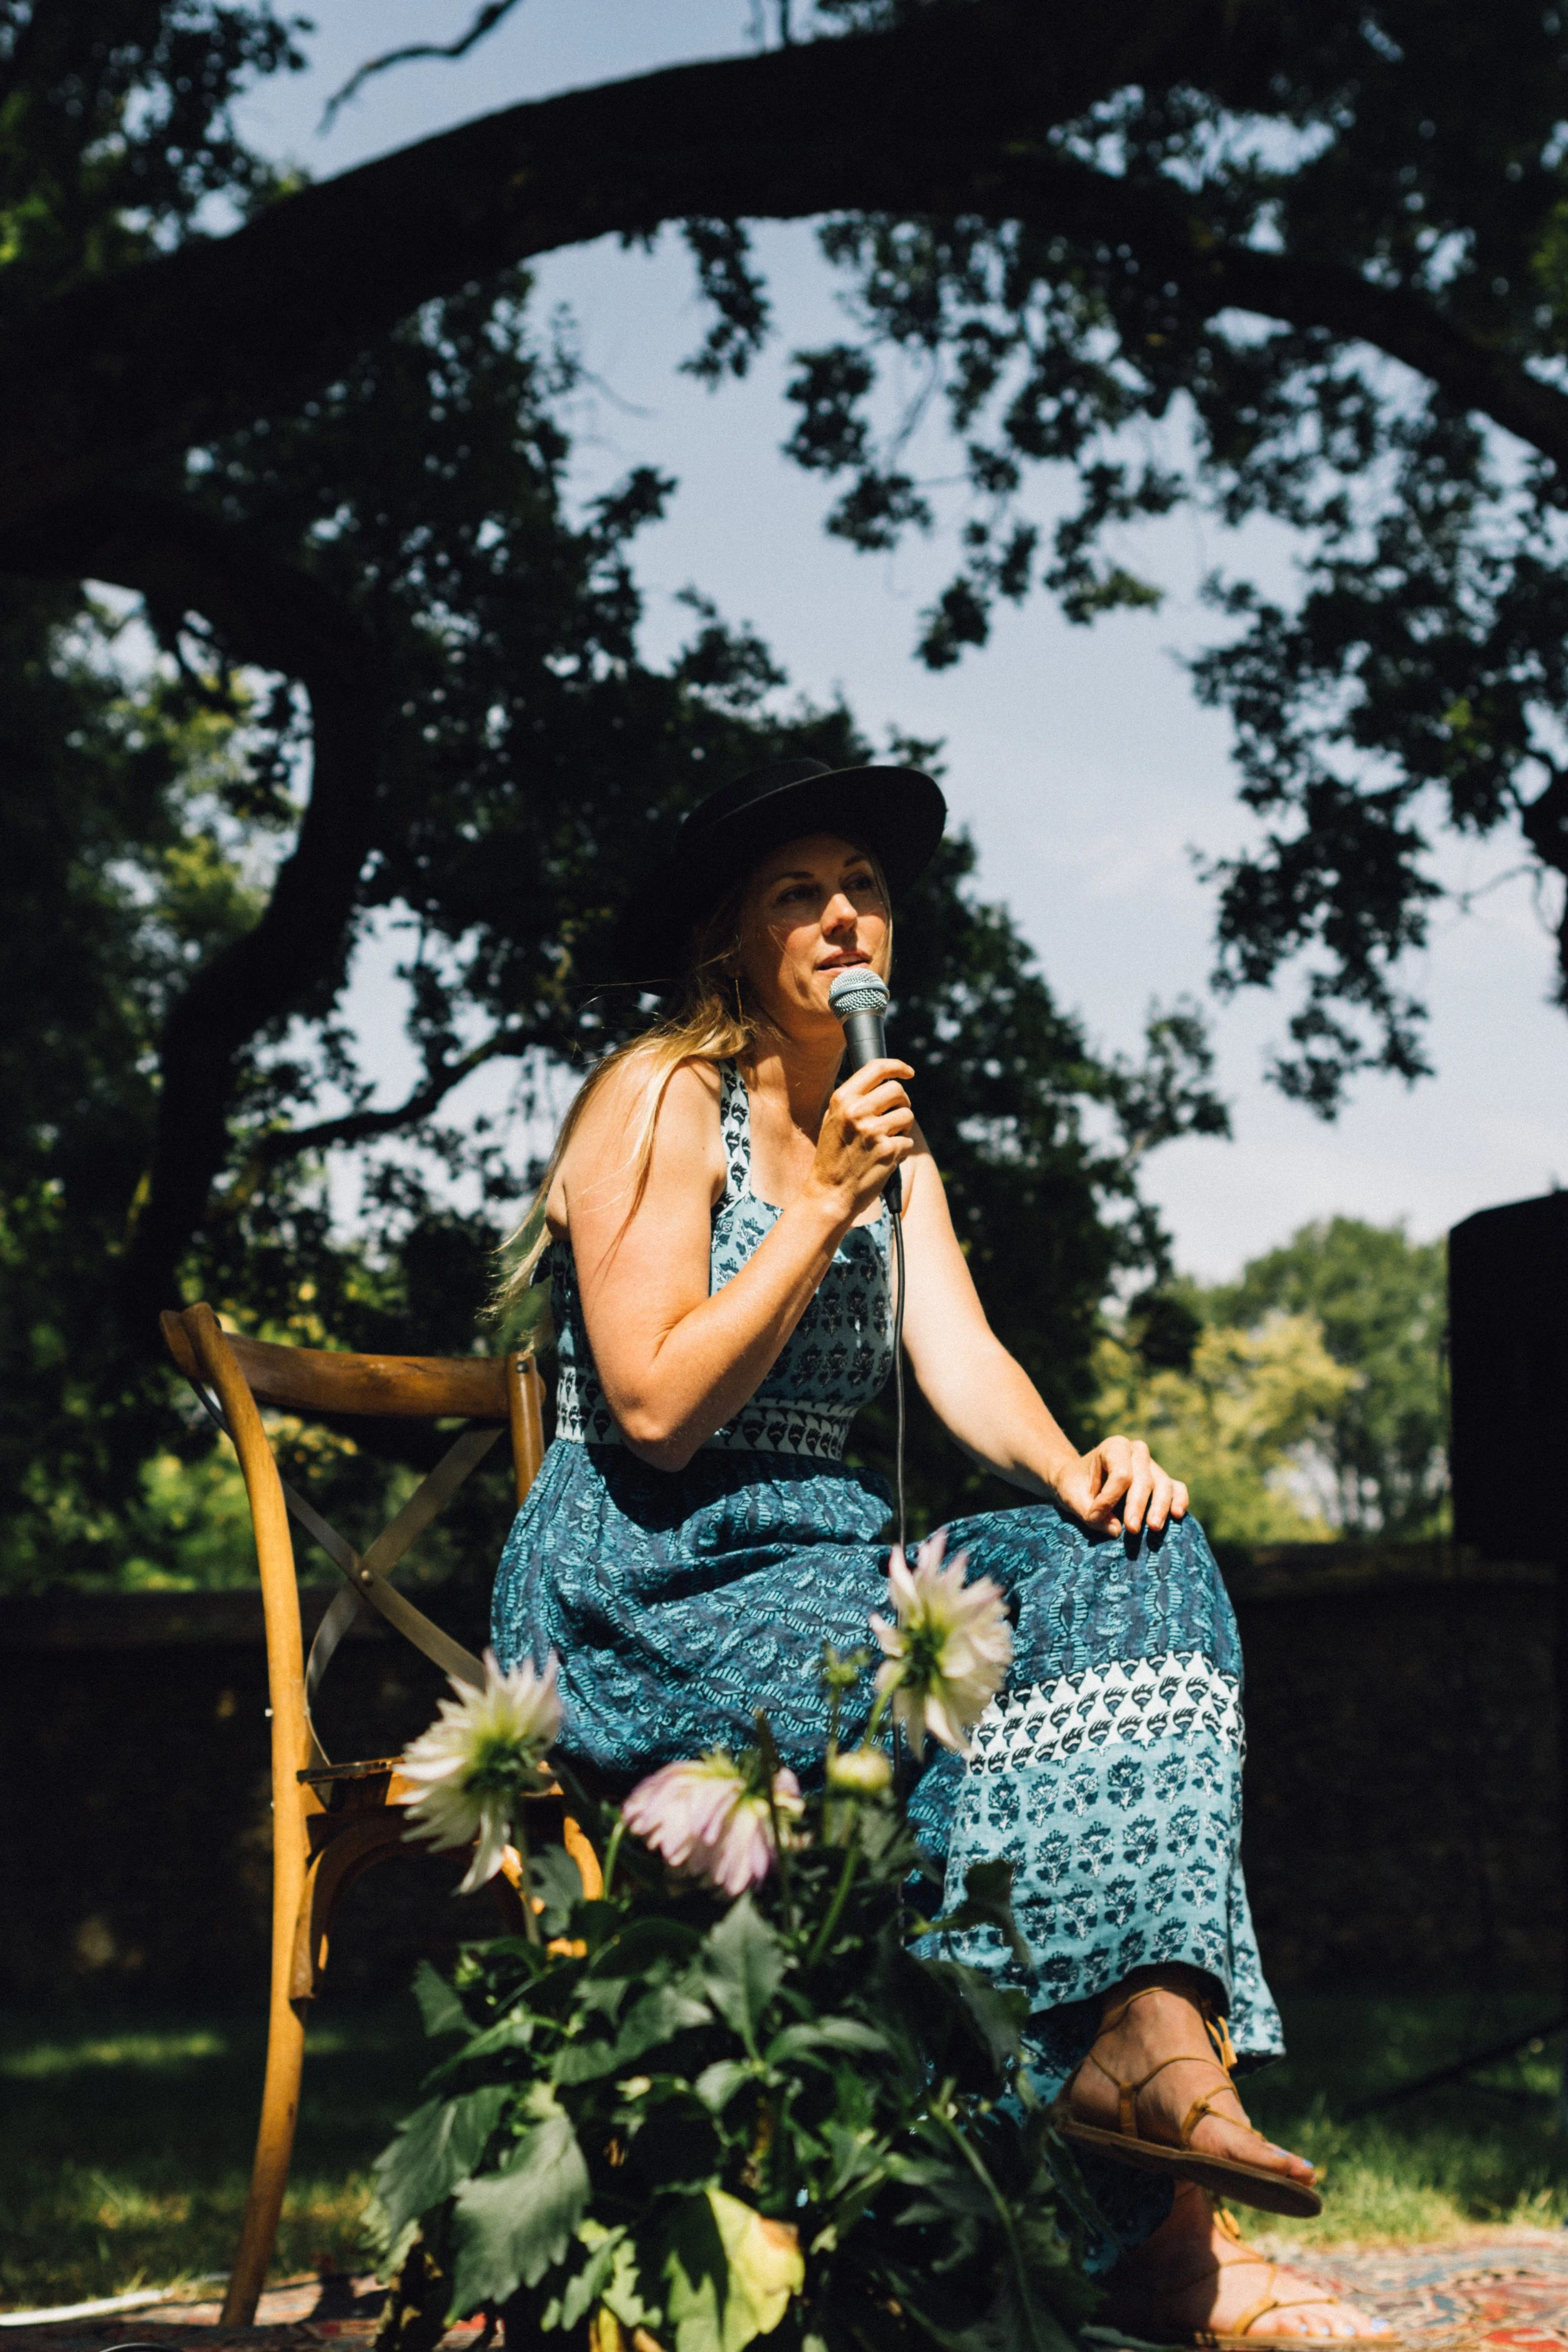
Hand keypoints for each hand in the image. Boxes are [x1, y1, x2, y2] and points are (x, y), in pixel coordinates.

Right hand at [807, 1057, 913, 1224]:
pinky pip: (908, 1141)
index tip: (908, 1072)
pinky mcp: (888, 1150)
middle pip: (897, 1090)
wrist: (829, 1194)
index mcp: (842, 1099)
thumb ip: (854, 1099)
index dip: (897, 1066)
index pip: (876, 1068)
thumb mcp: (833, 1120)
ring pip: (907, 1115)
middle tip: (896, 1115)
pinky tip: (883, 1160)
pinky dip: (901, 1151)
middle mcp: (857, 1111)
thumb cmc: (833, 1157)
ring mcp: (873, 1130)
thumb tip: (884, 1082)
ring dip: (903, 1128)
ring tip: (886, 1141)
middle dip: (902, 1102)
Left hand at [1053, 1436, 1188, 1540]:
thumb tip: (1116, 1530)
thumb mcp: (1072, 1497)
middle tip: (1131, 1529)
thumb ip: (1090, 1513)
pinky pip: (1177, 1488)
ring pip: (1163, 1485)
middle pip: (1143, 1479)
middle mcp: (1137, 1452)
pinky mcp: (1163, 1481)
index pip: (1120, 1473)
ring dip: (1160, 1507)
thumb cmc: (1076, 1486)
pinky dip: (1180, 1500)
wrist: (1081, 1481)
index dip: (1109, 1498)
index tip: (1094, 1517)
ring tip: (1153, 1528)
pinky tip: (1177, 1515)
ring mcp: (1153, 1465)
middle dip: (1137, 1505)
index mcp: (1114, 1447)